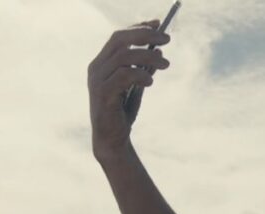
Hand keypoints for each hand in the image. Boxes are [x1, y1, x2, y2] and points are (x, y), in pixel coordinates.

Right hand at [87, 20, 170, 159]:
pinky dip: (140, 74)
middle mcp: (96, 67)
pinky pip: (124, 75)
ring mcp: (97, 80)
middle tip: (168, 40)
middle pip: (120, 40)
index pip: (119, 36)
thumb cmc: (123, 112)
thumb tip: (159, 51)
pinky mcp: (103, 94)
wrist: (112, 139)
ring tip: (166, 65)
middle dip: (145, 35)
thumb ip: (144, 69)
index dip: (138, 27)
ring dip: (148, 56)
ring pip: (124, 56)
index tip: (159, 24)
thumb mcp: (137, 87)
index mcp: (102, 63)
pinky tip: (150, 81)